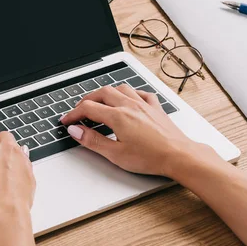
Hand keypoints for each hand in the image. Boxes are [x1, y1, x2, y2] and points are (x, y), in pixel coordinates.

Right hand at [60, 84, 204, 177]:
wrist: (179, 156)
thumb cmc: (151, 157)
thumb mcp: (116, 154)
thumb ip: (93, 141)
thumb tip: (76, 131)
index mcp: (118, 116)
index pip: (88, 108)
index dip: (74, 114)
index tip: (67, 120)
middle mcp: (130, 105)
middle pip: (102, 93)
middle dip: (87, 100)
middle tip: (79, 111)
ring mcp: (144, 104)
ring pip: (120, 88)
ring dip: (107, 93)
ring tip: (100, 102)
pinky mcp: (155, 108)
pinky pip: (140, 93)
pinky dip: (130, 93)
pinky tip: (128, 99)